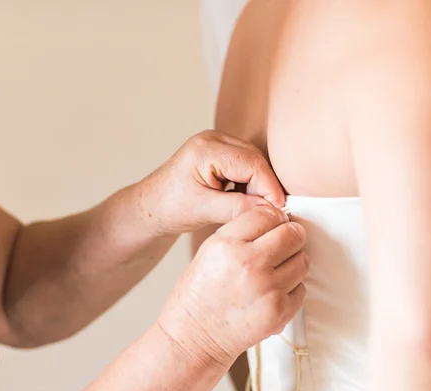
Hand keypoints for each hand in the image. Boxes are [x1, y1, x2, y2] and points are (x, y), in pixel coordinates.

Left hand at [135, 130, 284, 234]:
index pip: (252, 164)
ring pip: (254, 163)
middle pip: (256, 160)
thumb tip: (271, 210)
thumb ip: (239, 208)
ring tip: (252, 208)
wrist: (151, 207)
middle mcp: (213, 139)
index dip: (269, 188)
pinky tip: (244, 200)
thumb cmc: (169, 208)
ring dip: (259, 186)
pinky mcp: (220, 153)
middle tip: (268, 212)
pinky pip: (247, 165)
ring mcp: (217, 144)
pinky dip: (251, 184)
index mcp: (206, 149)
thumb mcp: (204, 211)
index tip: (279, 210)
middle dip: (265, 187)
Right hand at [158, 206, 307, 365]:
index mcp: (227, 244)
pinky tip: (272, 292)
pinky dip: (291, 288)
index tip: (274, 225)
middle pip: (293, 234)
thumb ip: (243, 231)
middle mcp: (249, 264)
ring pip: (302, 261)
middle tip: (283, 244)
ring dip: (293, 262)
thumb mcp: (210, 250)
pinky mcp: (279, 312)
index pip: (268, 214)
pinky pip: (301, 288)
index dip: (274, 218)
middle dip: (291, 236)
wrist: (194, 338)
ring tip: (275, 271)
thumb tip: (279, 217)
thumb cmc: (200, 294)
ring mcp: (267, 289)